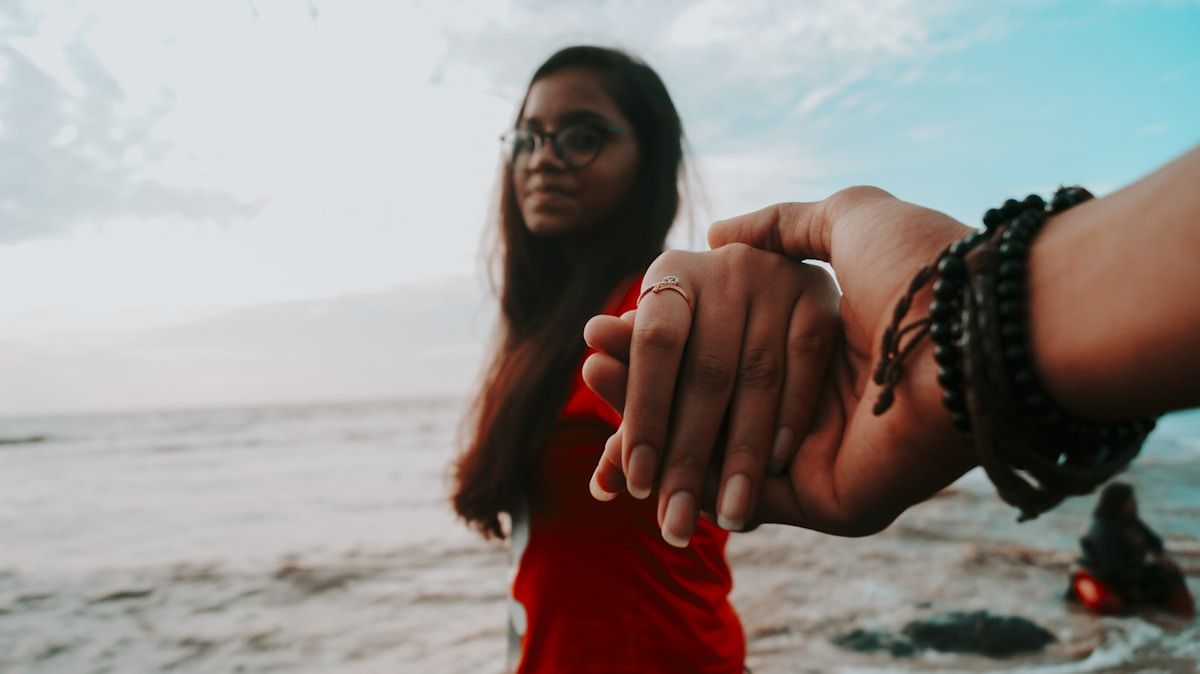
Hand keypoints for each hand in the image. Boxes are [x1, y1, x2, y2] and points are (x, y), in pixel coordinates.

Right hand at [586, 187, 982, 539]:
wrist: (973, 337)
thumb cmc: (922, 273)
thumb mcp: (851, 219)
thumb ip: (787, 226)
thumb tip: (722, 233)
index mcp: (828, 345)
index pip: (727, 352)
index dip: (668, 340)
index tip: (614, 322)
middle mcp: (823, 404)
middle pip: (712, 403)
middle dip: (646, 383)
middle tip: (588, 361)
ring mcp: (822, 455)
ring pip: (711, 448)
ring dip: (648, 423)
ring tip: (592, 385)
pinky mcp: (820, 501)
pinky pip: (734, 493)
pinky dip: (677, 466)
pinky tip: (625, 438)